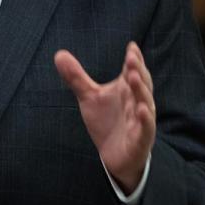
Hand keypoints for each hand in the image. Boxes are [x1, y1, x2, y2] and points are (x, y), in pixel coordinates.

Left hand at [54, 42, 155, 192]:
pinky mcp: (141, 139)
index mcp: (127, 89)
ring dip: (141, 89)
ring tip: (134, 76)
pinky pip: (146, 128)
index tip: (131, 46)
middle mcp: (137, 101)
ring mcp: (140, 120)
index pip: (132, 71)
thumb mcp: (89, 97)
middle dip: (138, 70)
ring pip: (145, 102)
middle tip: (131, 58)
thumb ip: (76, 77)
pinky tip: (141, 109)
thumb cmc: (107, 122)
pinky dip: (145, 118)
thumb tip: (59, 54)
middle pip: (140, 83)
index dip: (133, 59)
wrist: (114, 157)